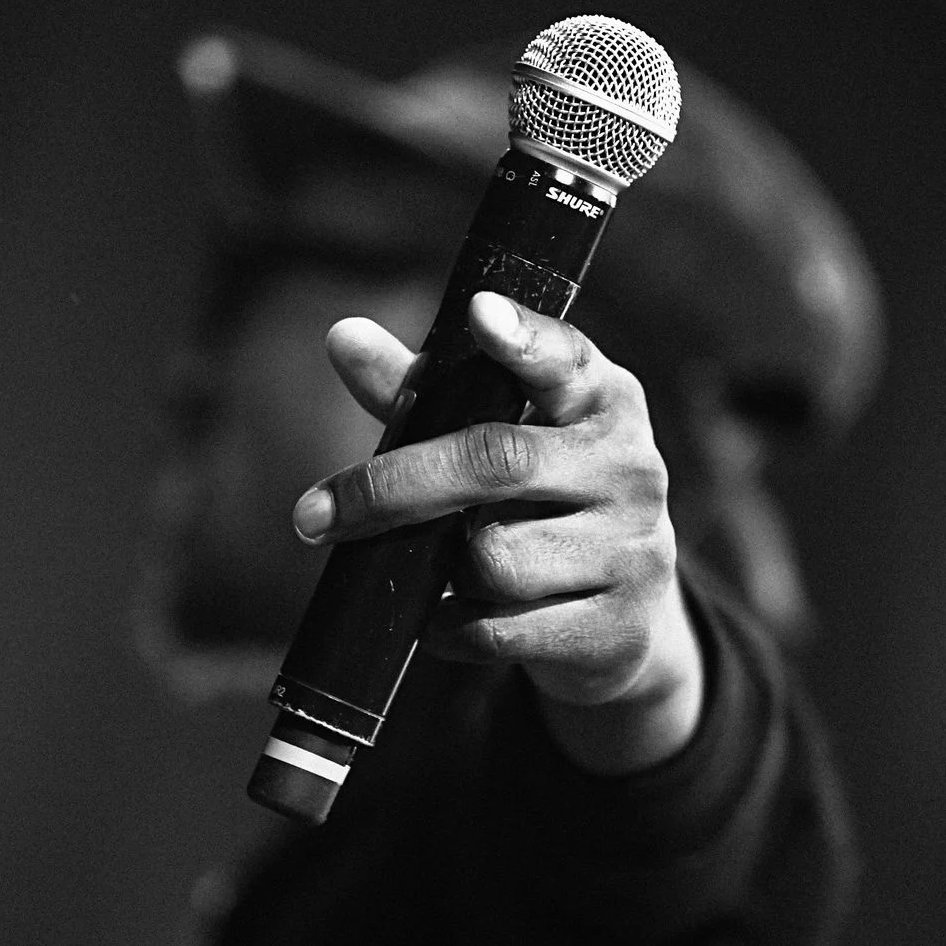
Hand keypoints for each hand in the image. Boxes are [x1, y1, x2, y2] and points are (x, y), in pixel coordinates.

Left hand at [291, 292, 703, 774]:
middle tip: (312, 514)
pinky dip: (450, 628)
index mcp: (603, 399)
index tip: (478, 313)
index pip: (565, 359)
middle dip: (394, 488)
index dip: (522, 337)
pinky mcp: (617, 627)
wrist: (630, 609)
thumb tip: (342, 336)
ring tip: (440, 564)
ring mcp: (633, 549)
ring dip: (440, 568)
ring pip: (492, 559)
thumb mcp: (500, 433)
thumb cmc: (540, 495)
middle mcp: (631, 466)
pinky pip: (500, 632)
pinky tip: (441, 618)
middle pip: (496, 462)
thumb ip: (425, 390)